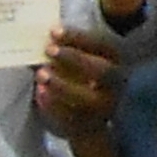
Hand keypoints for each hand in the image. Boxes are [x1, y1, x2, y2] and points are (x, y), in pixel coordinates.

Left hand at [34, 26, 122, 144]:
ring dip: (60, 84)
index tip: (54, 31)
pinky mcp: (88, 125)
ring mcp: (104, 107)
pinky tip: (40, 94)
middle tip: (49, 50)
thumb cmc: (84, 79)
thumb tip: (45, 36)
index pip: (103, 45)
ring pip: (85, 98)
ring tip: (40, 74)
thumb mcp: (86, 60)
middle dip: (75, 58)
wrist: (93, 120)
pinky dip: (53, 106)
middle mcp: (116, 84)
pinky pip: (70, 117)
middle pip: (102, 71)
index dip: (79, 37)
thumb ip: (72, 49)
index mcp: (117, 62)